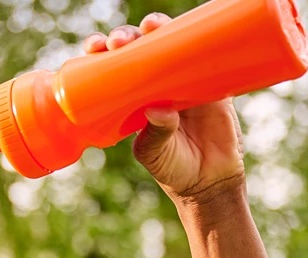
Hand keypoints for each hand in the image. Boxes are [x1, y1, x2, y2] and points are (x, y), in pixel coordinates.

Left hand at [84, 14, 245, 202]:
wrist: (211, 181)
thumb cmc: (173, 168)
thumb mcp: (155, 154)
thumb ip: (156, 134)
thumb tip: (158, 110)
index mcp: (132, 98)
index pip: (113, 68)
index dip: (103, 52)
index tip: (96, 47)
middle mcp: (156, 83)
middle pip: (139, 48)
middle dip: (127, 37)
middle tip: (121, 41)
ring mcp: (184, 80)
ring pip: (170, 43)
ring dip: (159, 28)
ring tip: (151, 26)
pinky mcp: (212, 82)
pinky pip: (206, 55)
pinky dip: (200, 38)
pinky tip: (192, 27)